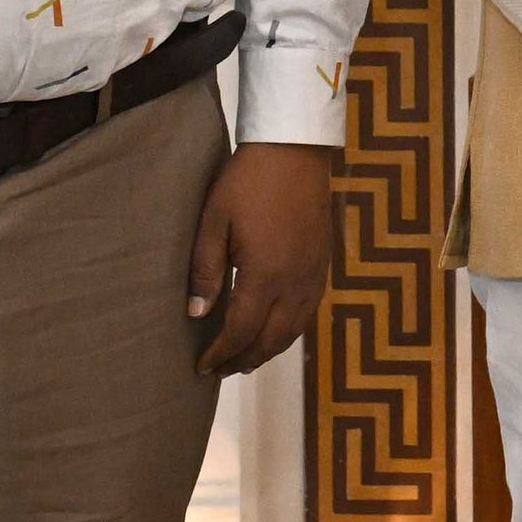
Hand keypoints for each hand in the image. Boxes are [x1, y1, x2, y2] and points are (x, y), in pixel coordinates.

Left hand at [188, 142, 340, 376]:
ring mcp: (314, 273)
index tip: (201, 367)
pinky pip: (309, 310)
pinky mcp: (324, 263)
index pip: (241, 331)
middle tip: (220, 371)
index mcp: (265, 274)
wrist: (295, 150)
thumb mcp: (213, 222)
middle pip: (271, 339)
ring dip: (269, 350)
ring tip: (246, 359)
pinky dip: (290, 329)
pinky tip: (276, 328)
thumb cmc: (246, 182)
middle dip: (244, 360)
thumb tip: (197, 314)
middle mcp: (295, 282)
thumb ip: (205, 270)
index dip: (221, 354)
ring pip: (295, 329)